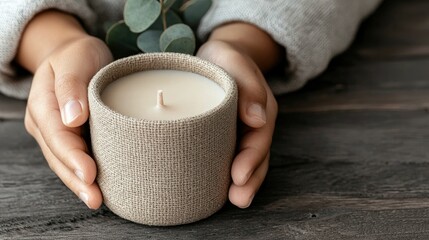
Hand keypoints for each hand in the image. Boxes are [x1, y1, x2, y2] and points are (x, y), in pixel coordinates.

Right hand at [24, 36, 112, 208]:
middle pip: (59, 156)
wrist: (75, 55)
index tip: (90, 174)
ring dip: (79, 182)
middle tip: (96, 198)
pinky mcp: (70, 136)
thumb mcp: (76, 59)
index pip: (57, 135)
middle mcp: (45, 122)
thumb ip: (72, 86)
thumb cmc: (77, 55)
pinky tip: (98, 186)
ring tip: (97, 199)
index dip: (72, 157)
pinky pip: (74, 157)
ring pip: (64, 162)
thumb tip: (73, 117)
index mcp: (43, 103)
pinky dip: (84, 173)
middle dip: (76, 179)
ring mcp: (55, 132)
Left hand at [197, 40, 277, 207]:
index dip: (251, 159)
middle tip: (238, 199)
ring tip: (234, 201)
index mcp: (261, 108)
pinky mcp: (228, 137)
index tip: (238, 176)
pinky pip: (232, 158)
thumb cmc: (224, 58)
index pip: (259, 137)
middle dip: (250, 181)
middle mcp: (255, 124)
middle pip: (257, 156)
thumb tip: (258, 119)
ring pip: (248, 162)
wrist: (219, 58)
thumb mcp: (233, 59)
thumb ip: (247, 84)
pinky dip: (227, 176)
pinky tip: (218, 192)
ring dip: (244, 184)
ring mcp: (243, 133)